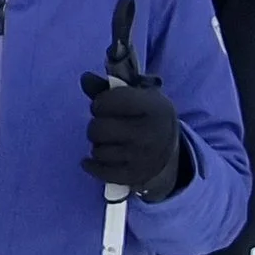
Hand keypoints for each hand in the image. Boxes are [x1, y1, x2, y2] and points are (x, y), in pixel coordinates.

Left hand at [81, 70, 180, 195]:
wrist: (171, 148)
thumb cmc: (147, 115)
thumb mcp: (138, 95)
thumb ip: (110, 87)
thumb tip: (84, 79)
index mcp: (153, 107)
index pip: (108, 101)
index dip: (100, 102)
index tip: (104, 105)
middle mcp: (150, 133)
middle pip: (99, 128)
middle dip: (96, 125)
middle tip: (104, 124)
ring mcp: (143, 158)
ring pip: (97, 150)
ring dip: (98, 144)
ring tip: (108, 140)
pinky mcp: (135, 176)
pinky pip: (101, 172)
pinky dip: (92, 165)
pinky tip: (90, 160)